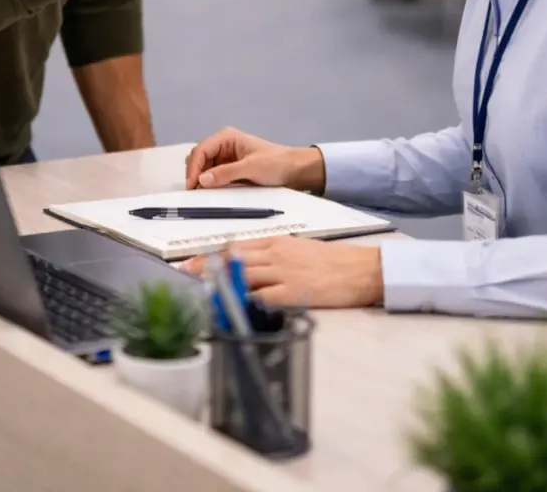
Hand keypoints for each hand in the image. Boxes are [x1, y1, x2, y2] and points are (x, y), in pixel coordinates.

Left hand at [182, 237, 383, 307]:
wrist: (360, 269)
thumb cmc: (335, 262)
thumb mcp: (301, 250)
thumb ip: (276, 256)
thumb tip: (254, 267)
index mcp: (278, 243)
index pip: (237, 246)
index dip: (213, 254)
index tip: (194, 260)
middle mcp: (276, 254)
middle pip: (233, 258)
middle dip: (206, 266)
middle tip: (185, 272)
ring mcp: (283, 273)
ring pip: (241, 274)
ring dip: (217, 281)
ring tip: (198, 287)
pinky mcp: (292, 292)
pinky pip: (261, 296)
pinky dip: (244, 300)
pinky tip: (230, 304)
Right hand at [185, 126, 324, 190]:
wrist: (293, 169)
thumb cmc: (275, 163)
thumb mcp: (251, 168)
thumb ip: (226, 173)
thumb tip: (201, 180)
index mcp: (226, 137)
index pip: (201, 150)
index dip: (194, 168)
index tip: (192, 185)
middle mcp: (222, 144)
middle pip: (199, 158)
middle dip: (195, 173)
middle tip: (195, 192)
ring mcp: (225, 157)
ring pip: (203, 167)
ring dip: (201, 179)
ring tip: (201, 194)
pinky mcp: (228, 168)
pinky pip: (212, 175)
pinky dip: (209, 183)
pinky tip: (210, 192)